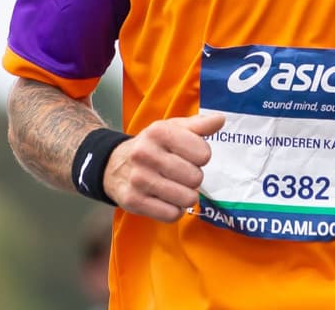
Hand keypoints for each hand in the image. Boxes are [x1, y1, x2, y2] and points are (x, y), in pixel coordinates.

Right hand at [104, 112, 225, 220]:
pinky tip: (165, 200)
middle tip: (180, 174)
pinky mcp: (133, 201)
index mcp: (159, 132)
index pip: (203, 154)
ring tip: (174, 187)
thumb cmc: (152, 146)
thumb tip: (220, 119)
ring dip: (185, 196)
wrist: (114, 165)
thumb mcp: (172, 129)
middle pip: (195, 178)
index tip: (189, 156)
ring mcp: (138, 179)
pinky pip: (172, 215)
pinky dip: (174, 210)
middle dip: (193, 178)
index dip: (201, 157)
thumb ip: (199, 125)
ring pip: (186, 199)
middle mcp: (145, 154)